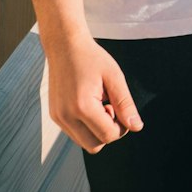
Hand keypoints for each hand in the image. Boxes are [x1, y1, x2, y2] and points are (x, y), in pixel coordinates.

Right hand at [45, 33, 143, 152]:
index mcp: (82, 106)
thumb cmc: (91, 57)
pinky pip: (75, 133)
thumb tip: (136, 127)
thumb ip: (125, 104)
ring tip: (98, 103)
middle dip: (108, 131)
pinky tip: (88, 103)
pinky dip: (86, 125)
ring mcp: (58, 118)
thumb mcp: (114, 77)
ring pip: (84, 142)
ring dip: (96, 129)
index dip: (121, 126)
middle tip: (109, 105)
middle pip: (95, 146)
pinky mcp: (55, 116)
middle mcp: (66, 116)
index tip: (119, 106)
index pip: (108, 136)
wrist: (65, 45)